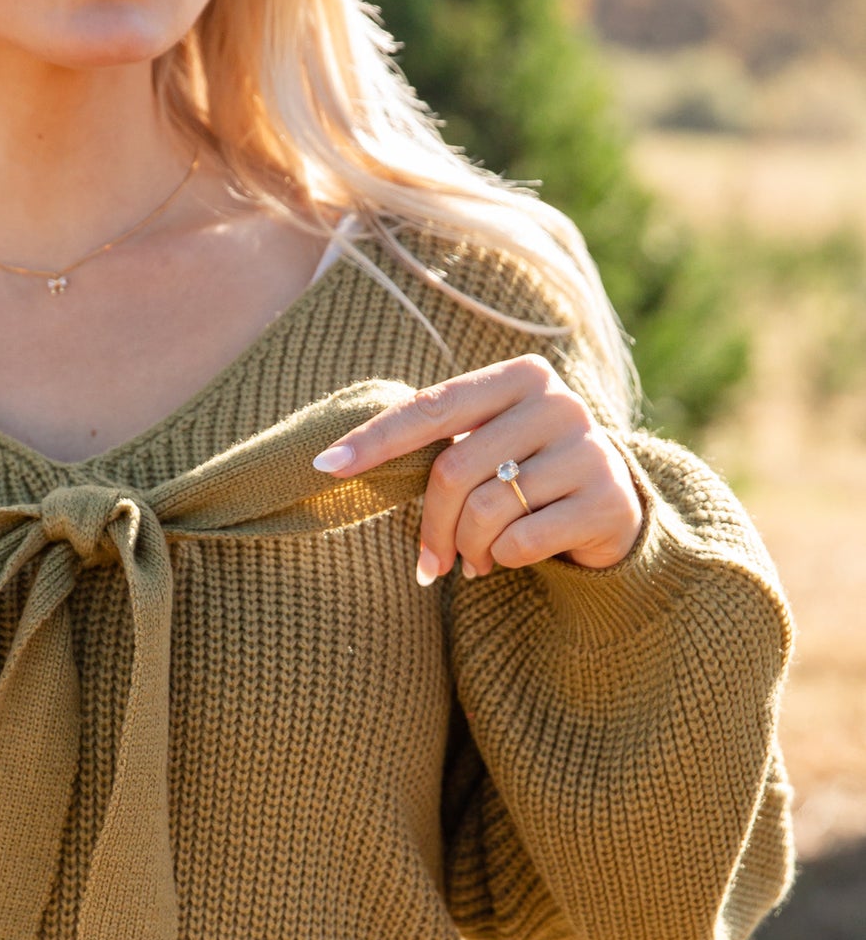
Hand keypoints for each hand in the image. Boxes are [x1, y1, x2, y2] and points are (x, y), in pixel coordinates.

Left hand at [312, 354, 642, 581]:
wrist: (612, 513)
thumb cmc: (526, 475)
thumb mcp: (487, 444)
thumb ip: (436, 440)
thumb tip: (335, 461)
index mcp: (521, 376)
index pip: (432, 407)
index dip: (377, 439)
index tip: (327, 466)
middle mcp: (559, 403)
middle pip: (454, 469)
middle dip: (432, 525)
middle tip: (430, 562)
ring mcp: (590, 450)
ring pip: (486, 510)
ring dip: (468, 549)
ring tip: (475, 561)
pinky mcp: (608, 501)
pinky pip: (522, 540)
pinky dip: (504, 559)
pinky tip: (512, 558)